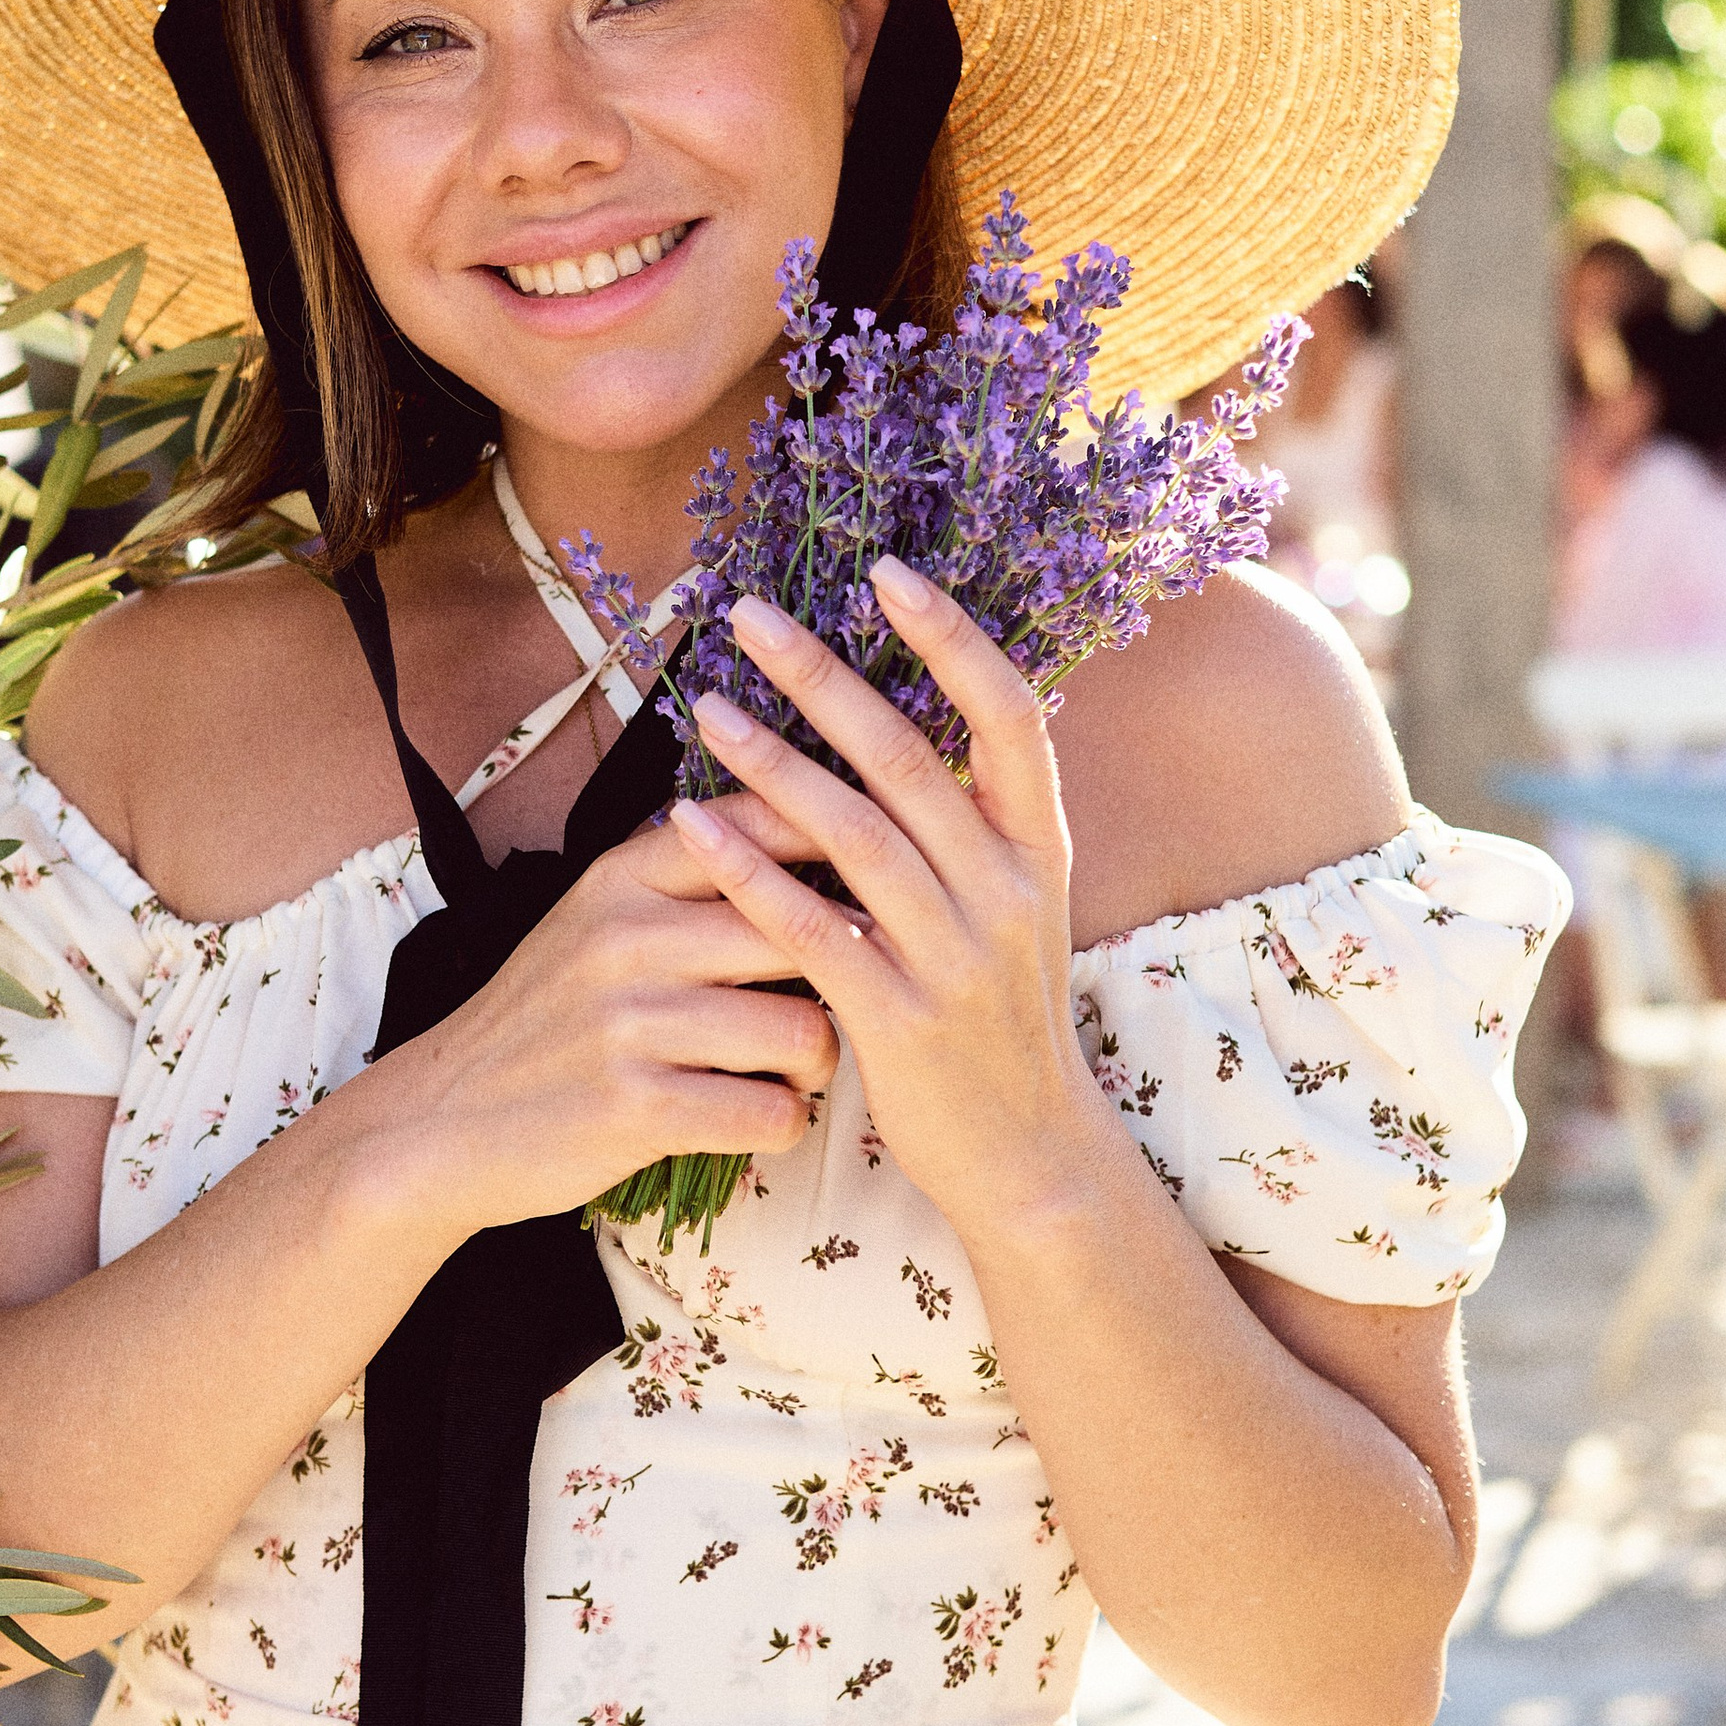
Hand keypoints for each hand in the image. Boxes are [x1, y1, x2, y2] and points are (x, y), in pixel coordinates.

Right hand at [386, 822, 838, 1243]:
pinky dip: (782, 1122)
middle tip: (841, 997)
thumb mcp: (596, 917)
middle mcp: (627, 938)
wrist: (441, 1119)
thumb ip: (690, 873)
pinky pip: (774, 1112)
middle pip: (804, 932)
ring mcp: (631, 1025)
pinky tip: (757, 1115)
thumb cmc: (547, 1016)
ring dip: (817, 1062)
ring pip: (804, 1031)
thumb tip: (819, 827)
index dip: (836, 845)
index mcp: (622, 877)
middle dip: (844, 974)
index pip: (757, 826)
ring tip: (791, 1068)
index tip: (870, 879)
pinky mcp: (638, 1111)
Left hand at [667, 565, 1111, 1233]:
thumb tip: (929, 715)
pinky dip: (745, 869)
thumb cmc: (1004, 1015)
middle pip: (906, 757)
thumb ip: (978, 820)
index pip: (1009, 712)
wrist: (1030, 1153)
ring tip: (706, 706)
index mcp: (1037, 845)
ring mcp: (954, 954)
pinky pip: (807, 926)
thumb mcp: (1019, 905)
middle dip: (821, 676)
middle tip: (749, 614)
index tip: (886, 572)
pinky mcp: (897, 1017)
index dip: (951, 635)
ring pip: (850, 833)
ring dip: (769, 761)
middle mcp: (1005, 887)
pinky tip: (688, 821)